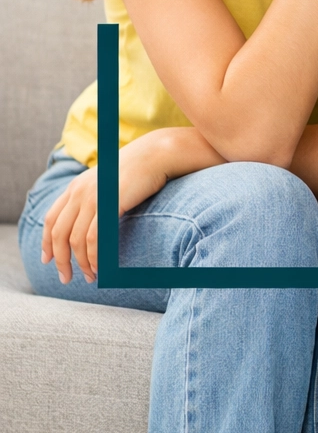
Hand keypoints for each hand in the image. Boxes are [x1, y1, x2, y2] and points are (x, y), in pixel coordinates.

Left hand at [41, 134, 173, 284]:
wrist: (156, 154)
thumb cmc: (138, 168)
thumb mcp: (107, 180)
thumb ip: (94, 196)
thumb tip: (92, 219)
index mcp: (76, 186)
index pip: (51, 220)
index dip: (46, 243)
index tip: (48, 260)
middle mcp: (79, 192)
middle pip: (59, 234)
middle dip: (60, 260)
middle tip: (65, 279)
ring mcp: (93, 198)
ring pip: (75, 240)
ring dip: (81, 263)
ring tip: (90, 276)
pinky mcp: (109, 205)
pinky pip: (93, 238)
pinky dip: (94, 257)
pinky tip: (100, 267)